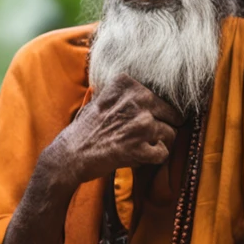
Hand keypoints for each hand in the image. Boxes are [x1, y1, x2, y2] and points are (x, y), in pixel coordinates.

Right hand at [46, 75, 181, 187]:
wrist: (71, 154)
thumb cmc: (87, 128)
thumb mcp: (104, 98)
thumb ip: (128, 94)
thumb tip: (153, 94)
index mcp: (129, 85)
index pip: (161, 98)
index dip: (156, 112)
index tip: (143, 120)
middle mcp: (138, 100)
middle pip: (172, 115)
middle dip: (162, 126)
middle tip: (147, 136)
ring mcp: (141, 125)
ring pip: (171, 134)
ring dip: (158, 143)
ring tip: (139, 146)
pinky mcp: (140, 148)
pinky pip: (163, 153)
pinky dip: (155, 158)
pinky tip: (139, 156)